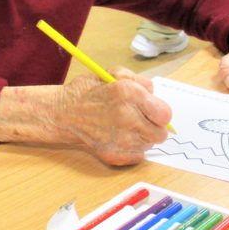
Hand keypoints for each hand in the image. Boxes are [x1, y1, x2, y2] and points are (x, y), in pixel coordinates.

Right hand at [54, 67, 172, 165]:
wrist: (63, 114)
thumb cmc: (88, 92)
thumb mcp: (114, 73)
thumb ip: (140, 81)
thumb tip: (155, 96)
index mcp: (128, 94)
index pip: (165, 114)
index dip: (160, 113)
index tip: (153, 112)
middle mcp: (126, 117)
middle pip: (160, 134)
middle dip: (153, 127)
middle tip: (140, 121)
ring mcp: (120, 140)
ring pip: (149, 145)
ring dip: (142, 138)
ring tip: (126, 128)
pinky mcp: (114, 155)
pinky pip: (138, 156)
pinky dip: (132, 149)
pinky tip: (119, 138)